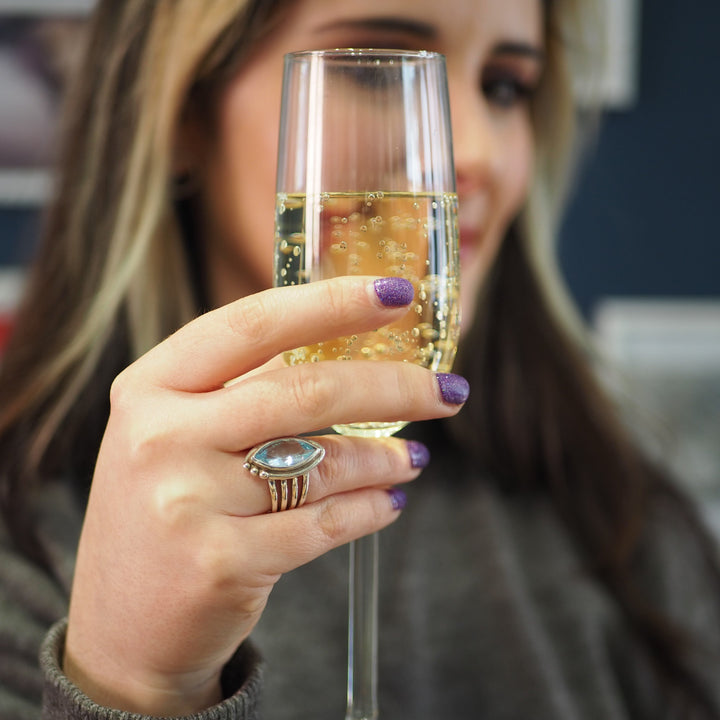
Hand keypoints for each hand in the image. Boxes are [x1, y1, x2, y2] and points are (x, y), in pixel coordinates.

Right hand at [64, 276, 467, 714]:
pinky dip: (369, 509)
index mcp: (152, 385)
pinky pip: (323, 524)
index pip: (254, 325)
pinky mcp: (218, 563)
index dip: (332, 304)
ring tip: (415, 457)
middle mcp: (161, 436)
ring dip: (385, 456)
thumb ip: (246, 387)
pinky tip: (390, 501)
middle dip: (393, 386)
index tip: (398, 295)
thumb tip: (346, 346)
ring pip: (322, 462)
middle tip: (448, 390)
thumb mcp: (181, 431)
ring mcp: (186, 501)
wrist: (124, 626)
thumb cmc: (168, 507)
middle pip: (304, 391)